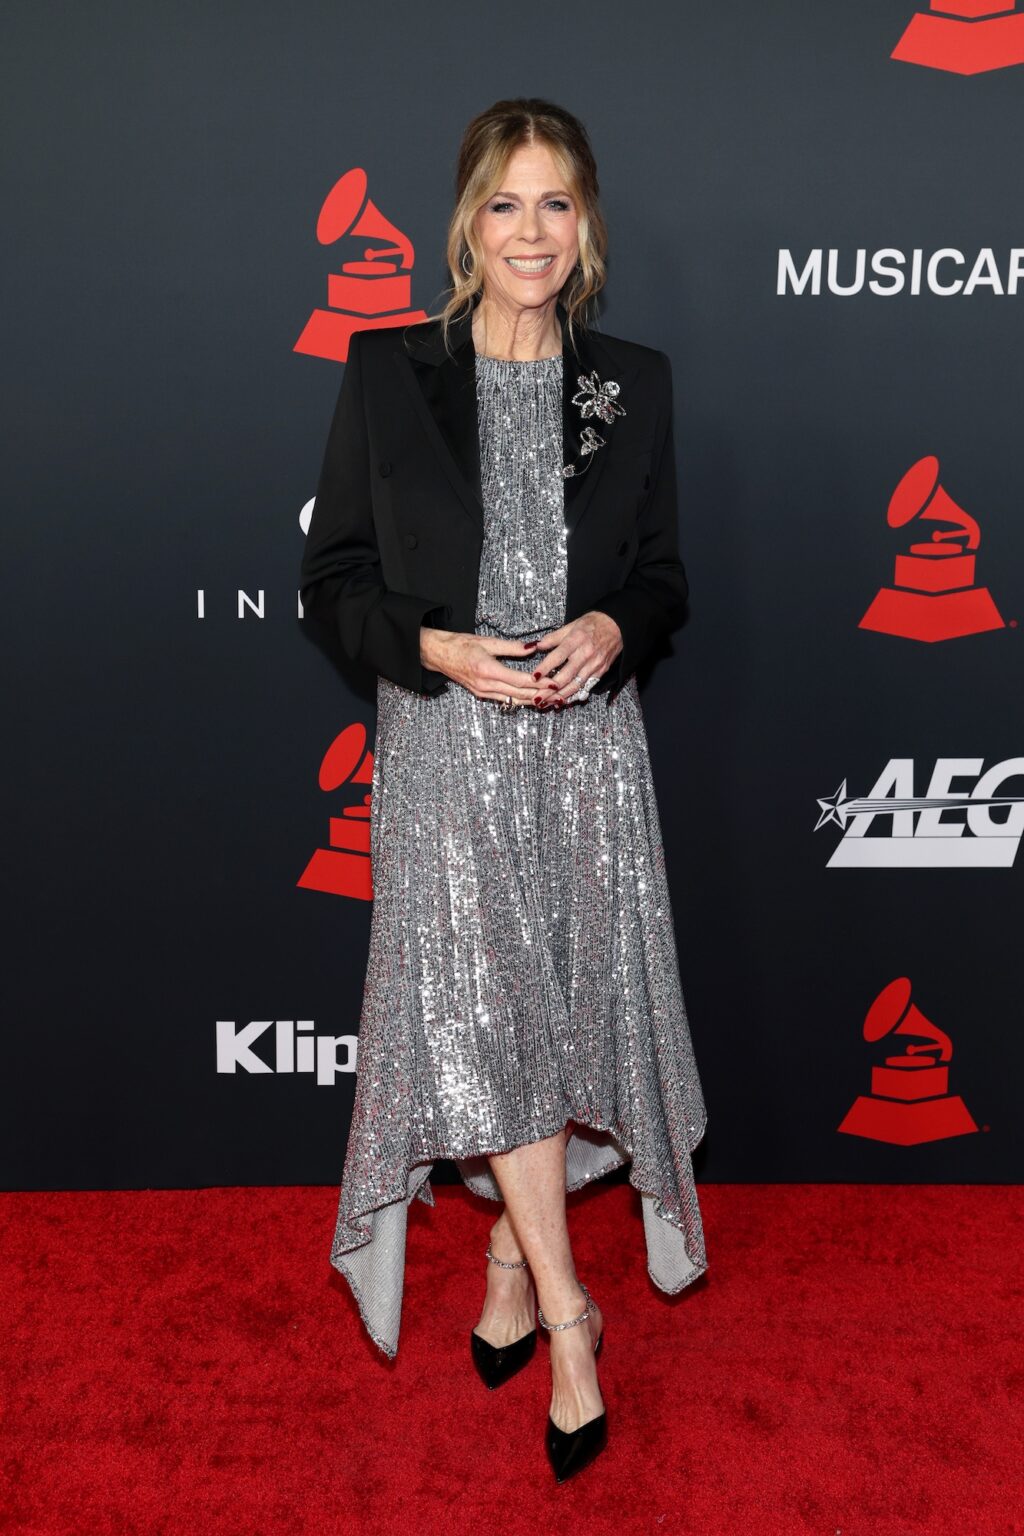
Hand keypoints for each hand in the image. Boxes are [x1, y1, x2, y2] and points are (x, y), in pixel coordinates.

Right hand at [420, 627, 552, 705]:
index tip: (555, 681)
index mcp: (488, 670)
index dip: (540, 683)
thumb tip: (533, 648)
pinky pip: (506, 700)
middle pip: (520, 695)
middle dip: (541, 695)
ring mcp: (483, 693)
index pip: (520, 681)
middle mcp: (486, 686)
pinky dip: (521, 700)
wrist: (438, 655)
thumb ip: (512, 647)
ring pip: (514, 701)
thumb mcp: (487, 641)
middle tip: (559, 693)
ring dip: (533, 701)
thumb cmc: (460, 645)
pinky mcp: (482, 694)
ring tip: (550, 700)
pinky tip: (533, 699)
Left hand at [528, 611, 622, 702]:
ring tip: (547, 703)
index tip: (534, 677)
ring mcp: (595, 665)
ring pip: (575, 685)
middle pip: (566, 676)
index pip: (557, 656)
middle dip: (549, 690)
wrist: (617, 625)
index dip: (545, 668)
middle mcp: (586, 654)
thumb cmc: (592, 624)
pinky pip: (586, 687)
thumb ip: (553, 638)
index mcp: (576, 640)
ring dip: (560, 696)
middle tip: (536, 698)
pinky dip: (574, 695)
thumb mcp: (571, 625)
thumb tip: (536, 646)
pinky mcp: (601, 672)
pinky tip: (563, 701)